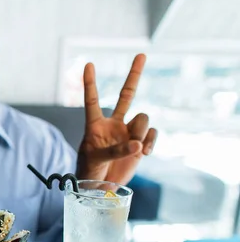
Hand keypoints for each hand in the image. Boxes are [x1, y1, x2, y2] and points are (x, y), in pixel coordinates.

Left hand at [76, 53, 157, 184]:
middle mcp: (113, 124)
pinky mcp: (140, 143)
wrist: (101, 187)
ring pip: (143, 118)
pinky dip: (151, 141)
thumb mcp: (97, 160)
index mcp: (95, 125)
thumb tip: (138, 144)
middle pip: (126, 95)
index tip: (88, 64)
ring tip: (134, 148)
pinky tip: (145, 152)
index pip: (92, 100)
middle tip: (141, 53)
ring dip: (141, 131)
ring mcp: (128, 132)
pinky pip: (151, 134)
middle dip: (134, 75)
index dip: (90, 83)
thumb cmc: (89, 172)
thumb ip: (116, 150)